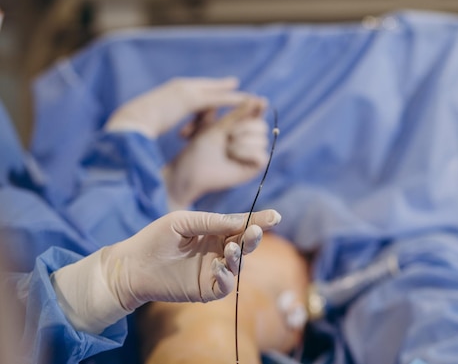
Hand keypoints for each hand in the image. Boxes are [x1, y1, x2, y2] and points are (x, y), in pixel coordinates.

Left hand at [51, 209, 280, 333]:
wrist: (132, 265)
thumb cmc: (156, 239)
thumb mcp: (183, 222)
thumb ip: (212, 221)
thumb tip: (240, 221)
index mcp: (214, 232)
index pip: (241, 226)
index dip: (258, 221)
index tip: (275, 216)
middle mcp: (218, 251)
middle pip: (245, 244)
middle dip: (253, 237)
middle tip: (256, 231)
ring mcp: (214, 271)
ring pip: (238, 264)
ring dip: (239, 255)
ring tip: (231, 247)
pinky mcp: (206, 290)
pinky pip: (225, 286)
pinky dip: (225, 277)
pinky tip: (218, 268)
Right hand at [104, 77, 248, 138]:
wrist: (129, 122)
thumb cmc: (132, 128)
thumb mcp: (145, 123)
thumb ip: (152, 121)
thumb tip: (149, 127)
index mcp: (167, 94)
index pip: (191, 91)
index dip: (204, 92)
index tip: (214, 93)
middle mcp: (177, 88)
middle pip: (206, 86)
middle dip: (222, 86)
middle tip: (236, 85)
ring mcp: (184, 90)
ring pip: (216, 91)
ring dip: (234, 95)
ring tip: (250, 98)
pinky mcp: (190, 99)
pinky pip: (218, 99)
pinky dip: (233, 101)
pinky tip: (245, 103)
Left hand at [163, 97, 270, 208]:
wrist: (191, 169)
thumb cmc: (200, 146)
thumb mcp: (220, 125)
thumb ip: (239, 113)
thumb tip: (258, 99)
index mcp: (240, 126)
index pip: (257, 114)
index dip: (260, 108)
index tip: (261, 101)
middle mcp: (249, 140)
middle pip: (262, 126)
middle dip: (244, 127)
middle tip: (227, 135)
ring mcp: (252, 154)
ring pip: (262, 140)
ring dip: (241, 142)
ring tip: (226, 149)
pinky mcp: (253, 167)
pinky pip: (262, 155)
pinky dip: (245, 153)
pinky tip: (231, 157)